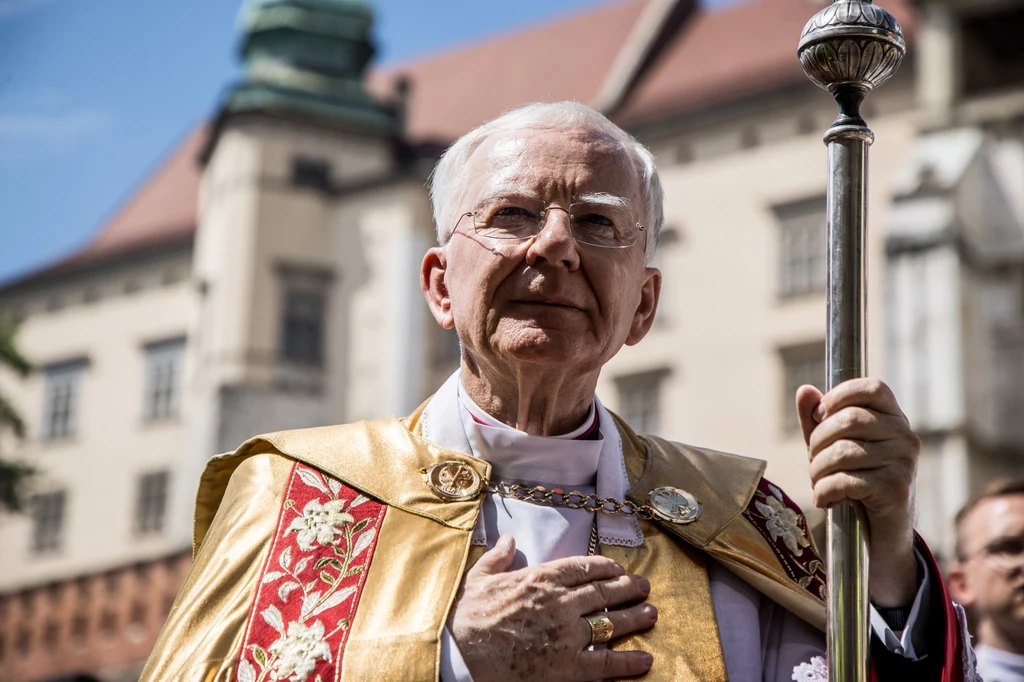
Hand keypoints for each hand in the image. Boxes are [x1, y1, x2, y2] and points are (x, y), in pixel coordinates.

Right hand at [449, 535, 656, 680]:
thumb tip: (509, 540)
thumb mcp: (479, 577)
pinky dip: (628, 661)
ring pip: (611, 623)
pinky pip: (606, 663)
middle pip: (604, 592)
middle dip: (628, 588)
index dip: (605, 567)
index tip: (617, 568)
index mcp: (541, 578)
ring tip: (651, 612)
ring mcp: (567, 635)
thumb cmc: (467, 615)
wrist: (460, 652)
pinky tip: (645, 659)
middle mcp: (560, 602)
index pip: (583, 567)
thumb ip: (500, 557)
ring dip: (635, 617)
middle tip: (643, 585)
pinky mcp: (568, 667)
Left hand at [796, 378, 921, 606]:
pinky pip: (846, 480)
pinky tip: (826, 500)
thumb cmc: (855, 482)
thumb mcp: (832, 446)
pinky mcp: (896, 489)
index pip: (871, 387)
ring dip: (817, 471)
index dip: (839, 396)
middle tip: (813, 462)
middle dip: (818, 442)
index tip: (820, 416)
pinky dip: (825, 492)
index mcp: (893, 418)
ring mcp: (904, 462)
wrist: (880, 533)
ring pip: (842, 452)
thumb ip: (817, 419)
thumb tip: (804, 390)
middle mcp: (905, 436)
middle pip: (848, 420)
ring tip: (818, 483)